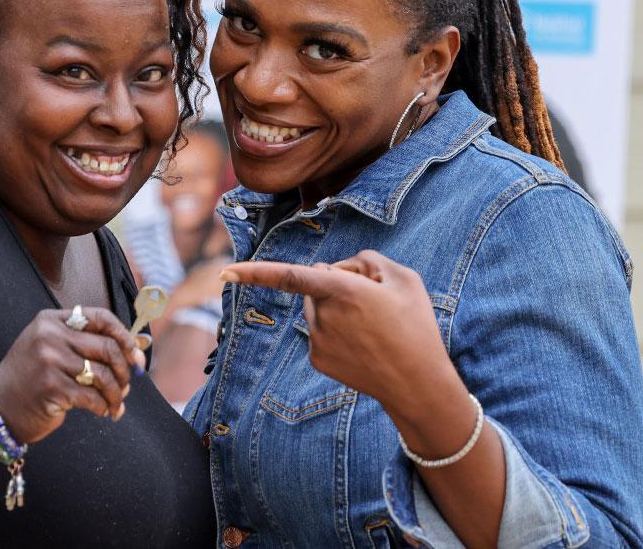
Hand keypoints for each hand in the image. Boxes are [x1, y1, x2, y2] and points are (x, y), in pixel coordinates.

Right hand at [0, 307, 144, 443]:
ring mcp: (49, 361)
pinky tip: (102, 412)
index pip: (101, 317)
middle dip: (124, 370)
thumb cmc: (31, 378)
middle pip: (107, 347)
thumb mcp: (51, 348)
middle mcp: (50, 336)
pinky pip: (92, 397)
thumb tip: (136, 348)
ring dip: (116, 393)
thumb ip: (86, 343)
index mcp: (52, 320)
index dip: (124, 336)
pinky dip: (103, 407)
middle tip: (127, 386)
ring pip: (103, 375)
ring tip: (115, 404)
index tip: (136, 356)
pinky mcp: (51, 388)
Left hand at [220, 251, 465, 425]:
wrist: (418, 383)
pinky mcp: (318, 359)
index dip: (255, 272)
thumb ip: (365, 260)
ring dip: (335, 307)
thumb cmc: (415, 326)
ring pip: (317, 308)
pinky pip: (320, 331)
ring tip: (372, 325)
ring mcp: (317, 340)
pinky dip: (336, 330)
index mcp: (342, 292)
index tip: (225, 271)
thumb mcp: (403, 278)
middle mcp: (323, 317)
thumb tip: (334, 268)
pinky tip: (363, 343)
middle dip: (335, 283)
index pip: (291, 276)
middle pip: (316, 284)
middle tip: (374, 299)